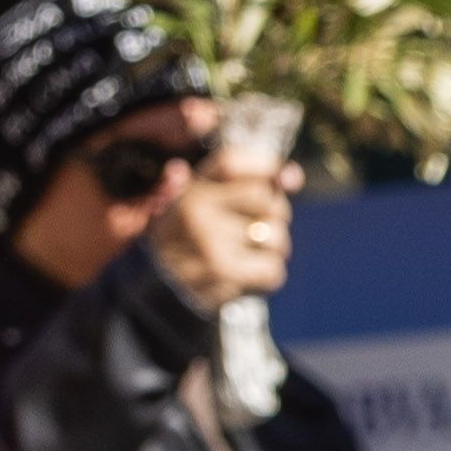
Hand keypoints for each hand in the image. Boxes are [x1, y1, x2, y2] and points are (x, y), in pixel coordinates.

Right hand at [142, 158, 295, 311]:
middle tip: (255, 228)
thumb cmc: (194, 237)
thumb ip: (250, 181)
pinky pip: (272, 271)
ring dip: (271, 251)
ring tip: (246, 254)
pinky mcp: (222, 277)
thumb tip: (293, 175)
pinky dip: (265, 276)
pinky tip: (242, 275)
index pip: (232, 161)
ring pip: (276, 239)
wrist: (157, 289)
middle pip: (268, 201)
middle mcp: (194, 211)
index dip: (265, 168)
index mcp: (189, 189)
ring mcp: (207, 244)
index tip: (276, 180)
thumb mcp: (208, 200)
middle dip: (275, 217)